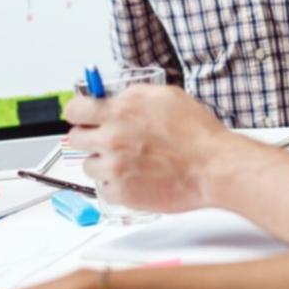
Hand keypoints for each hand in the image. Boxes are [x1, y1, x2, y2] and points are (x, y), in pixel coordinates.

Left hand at [64, 85, 230, 212]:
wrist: (213, 167)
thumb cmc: (197, 133)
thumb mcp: (164, 96)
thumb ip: (131, 95)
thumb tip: (112, 97)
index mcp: (119, 112)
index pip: (74, 109)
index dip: (78, 112)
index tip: (82, 116)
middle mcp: (112, 139)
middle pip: (76, 139)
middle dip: (90, 137)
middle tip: (107, 140)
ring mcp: (115, 168)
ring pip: (89, 166)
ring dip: (103, 163)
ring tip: (129, 161)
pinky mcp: (122, 193)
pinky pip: (105, 189)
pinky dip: (117, 185)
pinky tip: (136, 177)